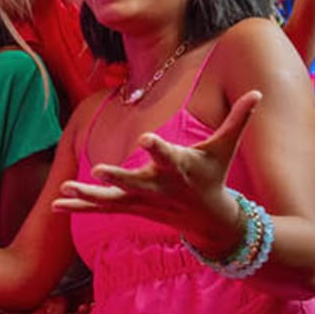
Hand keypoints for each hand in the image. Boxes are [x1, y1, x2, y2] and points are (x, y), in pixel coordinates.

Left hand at [53, 90, 262, 244]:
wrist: (210, 222)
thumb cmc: (215, 176)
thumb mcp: (226, 147)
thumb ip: (239, 119)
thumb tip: (259, 92)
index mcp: (180, 167)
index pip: (169, 155)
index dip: (159, 148)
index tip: (147, 138)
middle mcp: (159, 186)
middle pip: (136, 181)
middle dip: (119, 177)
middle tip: (100, 171)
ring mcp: (143, 200)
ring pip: (112, 200)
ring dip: (88, 195)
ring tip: (64, 189)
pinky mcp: (132, 208)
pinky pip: (102, 208)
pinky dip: (79, 206)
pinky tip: (55, 204)